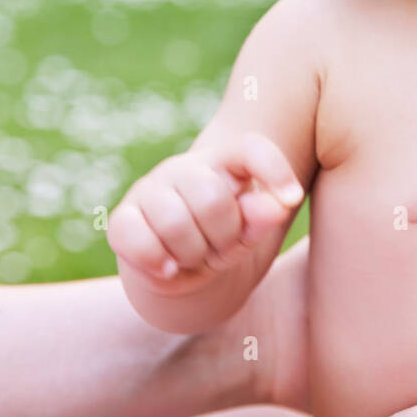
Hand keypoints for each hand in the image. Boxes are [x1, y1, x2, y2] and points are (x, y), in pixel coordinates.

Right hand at [107, 132, 303, 296]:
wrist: (177, 268)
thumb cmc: (221, 238)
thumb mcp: (248, 231)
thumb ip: (262, 215)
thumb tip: (279, 205)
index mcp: (223, 162)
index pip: (250, 149)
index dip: (273, 168)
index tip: (293, 198)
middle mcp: (184, 168)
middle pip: (212, 198)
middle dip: (223, 236)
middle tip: (219, 247)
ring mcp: (150, 189)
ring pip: (174, 221)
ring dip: (191, 253)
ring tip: (194, 256)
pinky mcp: (123, 217)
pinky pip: (136, 237)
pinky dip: (156, 260)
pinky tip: (168, 268)